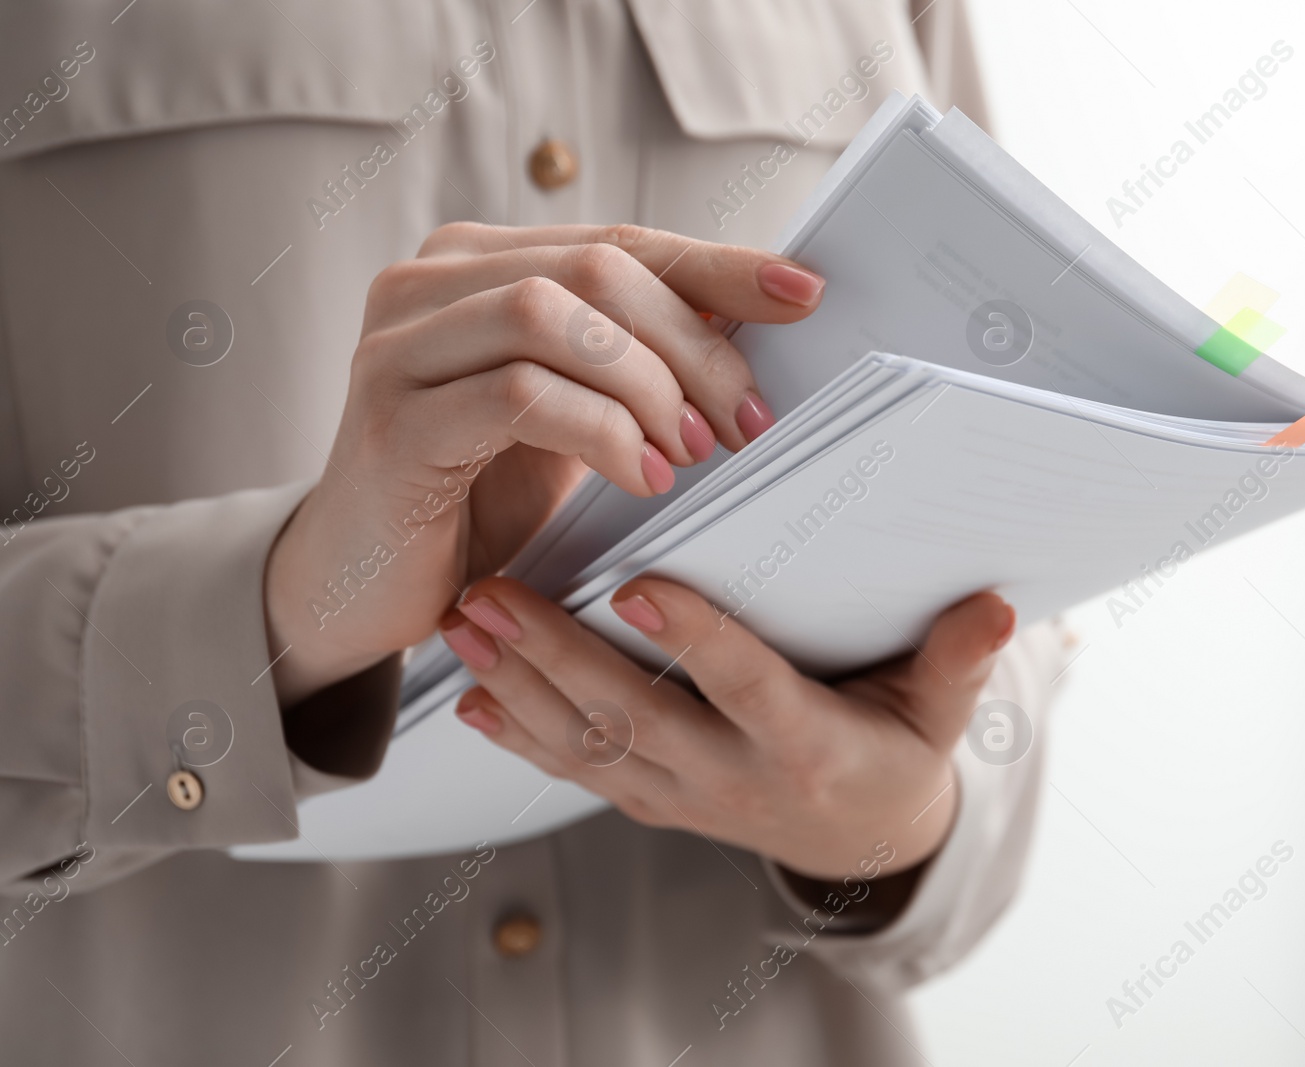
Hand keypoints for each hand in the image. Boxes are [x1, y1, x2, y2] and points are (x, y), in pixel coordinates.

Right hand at [263, 223, 824, 705]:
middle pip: (598, 270)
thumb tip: (756, 335)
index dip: (717, 266)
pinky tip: (643, 478)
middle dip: (695, 344)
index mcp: (475, 264)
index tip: (802, 294)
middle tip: (749, 420)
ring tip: (693, 451)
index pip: (621, 242)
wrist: (360, 585)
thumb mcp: (569, 417)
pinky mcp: (393, 418)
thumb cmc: (473, 500)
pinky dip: (601, 431)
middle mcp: (427, 284)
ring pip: (556, 316)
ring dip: (650, 385)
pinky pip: (519, 394)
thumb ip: (628, 363)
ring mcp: (398, 345)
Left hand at [437, 575, 1015, 879]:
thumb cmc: (897, 757)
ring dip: (518, 686)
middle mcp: (732, 777)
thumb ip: (958, 660)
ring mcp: (683, 795)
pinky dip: (522, 736)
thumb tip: (996, 606)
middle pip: (636, 718)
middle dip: (556, 657)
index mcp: (805, 745)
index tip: (637, 587)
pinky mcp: (652, 800)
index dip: (694, 642)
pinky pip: (578, 771)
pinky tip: (470, 698)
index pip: (746, 687)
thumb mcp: (940, 715)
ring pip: (589, 745)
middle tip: (494, 596)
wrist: (859, 846)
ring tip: (463, 627)